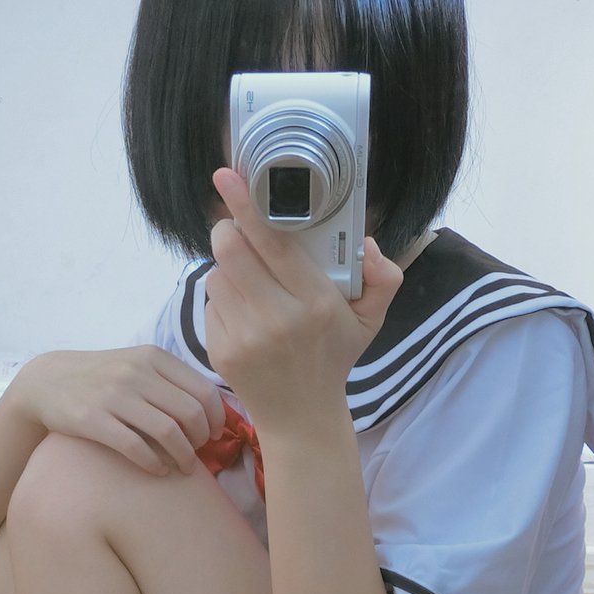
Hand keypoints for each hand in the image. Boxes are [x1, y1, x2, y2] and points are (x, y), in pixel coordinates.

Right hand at [17, 347, 226, 475]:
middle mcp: (136, 373)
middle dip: (202, 440)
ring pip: (168, 432)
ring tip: (185, 468)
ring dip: (183, 456)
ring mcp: (114, 396)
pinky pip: (135, 447)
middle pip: (190, 413)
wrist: (47, 381)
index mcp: (153, 357)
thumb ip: (170, 380)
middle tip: (199, 452)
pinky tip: (158, 471)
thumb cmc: (102, 378)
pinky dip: (153, 464)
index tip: (214, 435)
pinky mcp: (94, 419)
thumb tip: (212, 409)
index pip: (203, 390)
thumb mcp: (136, 365)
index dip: (216, 418)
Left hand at [205, 167, 403, 431]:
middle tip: (240, 229)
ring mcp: (244, 336)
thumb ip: (383, 277)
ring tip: (253, 283)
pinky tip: (245, 312)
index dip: (247, 205)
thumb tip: (366, 243)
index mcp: (316, 303)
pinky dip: (224, 297)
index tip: (229, 176)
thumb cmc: (332, 358)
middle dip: (229, 229)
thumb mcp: (370, 320)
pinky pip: (210, 302)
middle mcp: (277, 319)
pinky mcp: (220, 350)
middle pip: (230, 250)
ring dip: (230, 267)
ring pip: (217, 274)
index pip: (272, 242)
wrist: (300, 416)